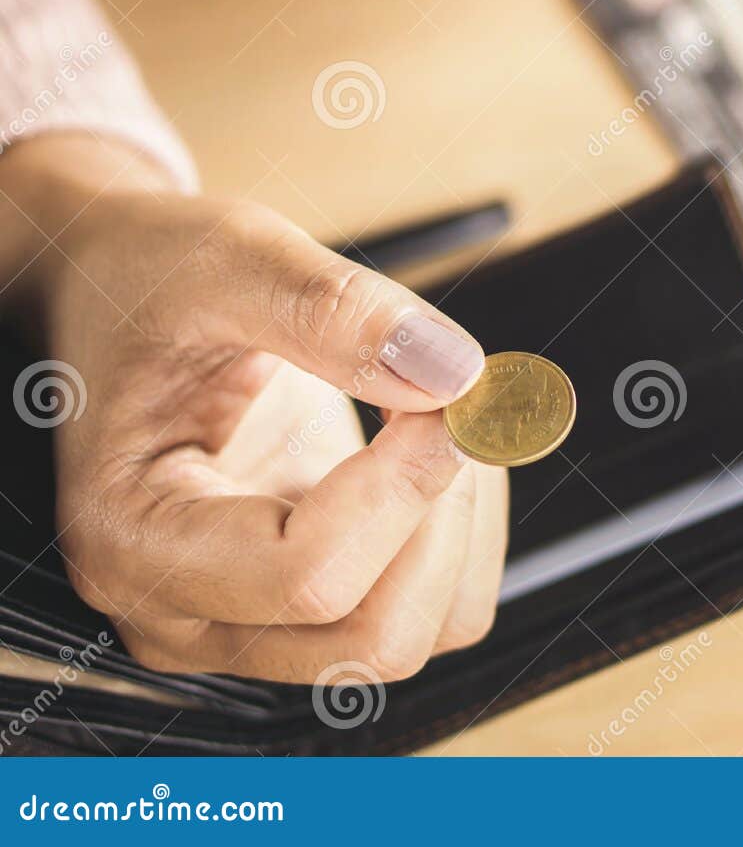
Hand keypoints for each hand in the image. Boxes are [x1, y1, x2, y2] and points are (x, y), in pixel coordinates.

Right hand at [0, 134, 505, 682]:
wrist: (124, 292)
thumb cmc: (149, 279)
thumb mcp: (228, 258)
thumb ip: (333, 310)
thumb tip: (455, 373)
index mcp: (137, 545)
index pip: (312, 578)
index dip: (406, 485)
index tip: (436, 392)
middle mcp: (190, 613)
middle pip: (377, 639)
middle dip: (444, 514)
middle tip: (443, 404)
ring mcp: (253, 620)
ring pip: (423, 631)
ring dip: (464, 524)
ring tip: (429, 414)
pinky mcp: (312, 602)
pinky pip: (434, 606)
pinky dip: (464, 531)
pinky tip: (425, 446)